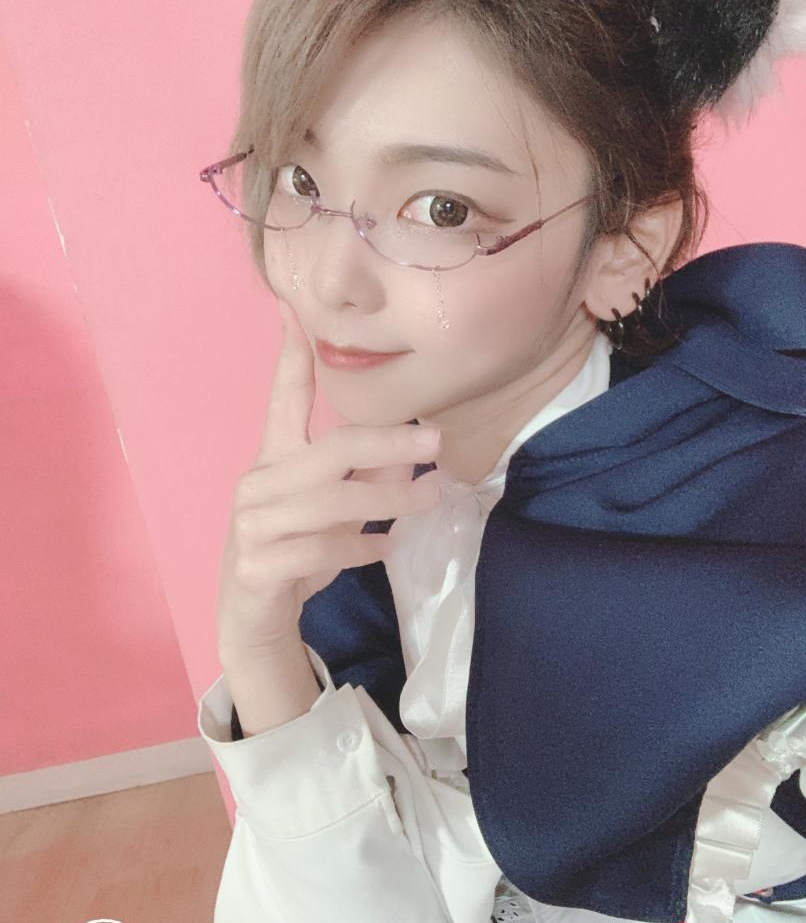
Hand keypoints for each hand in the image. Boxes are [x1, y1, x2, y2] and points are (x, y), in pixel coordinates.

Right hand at [216, 299, 442, 654]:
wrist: (253, 618)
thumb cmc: (296, 551)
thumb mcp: (337, 510)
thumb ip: (369, 475)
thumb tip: (414, 448)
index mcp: (274, 458)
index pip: (282, 398)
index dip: (289, 354)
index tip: (291, 305)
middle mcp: (258, 483)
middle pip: (332, 450)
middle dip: (389, 442)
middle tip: (436, 441)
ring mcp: (252, 524)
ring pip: (332, 502)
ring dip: (390, 500)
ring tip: (431, 497)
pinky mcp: (257, 565)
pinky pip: (320, 549)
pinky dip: (360, 548)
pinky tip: (386, 548)